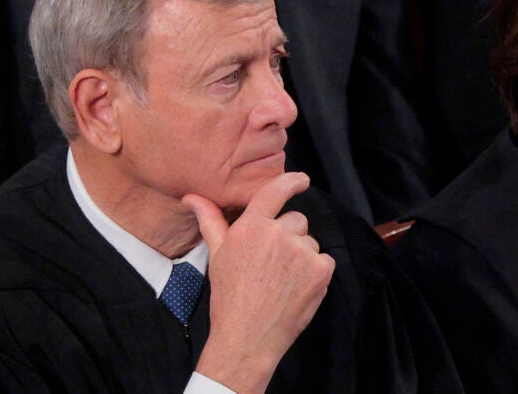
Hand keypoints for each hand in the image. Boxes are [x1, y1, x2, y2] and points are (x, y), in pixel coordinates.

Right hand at [183, 172, 335, 393]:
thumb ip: (211, 220)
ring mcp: (302, 251)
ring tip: (282, 280)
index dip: (292, 181)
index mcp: (251, 226)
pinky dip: (316, 272)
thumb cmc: (229, 297)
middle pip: (296, 220)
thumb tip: (192, 197)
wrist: (247, 338)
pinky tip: (296, 288)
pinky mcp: (321, 270)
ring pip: (310, 242)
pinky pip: (324, 260)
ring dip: (302, 256)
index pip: (276, 191)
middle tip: (272, 263)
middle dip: (289, 236)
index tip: (301, 180)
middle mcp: (279, 234)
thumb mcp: (217, 255)